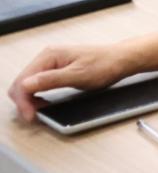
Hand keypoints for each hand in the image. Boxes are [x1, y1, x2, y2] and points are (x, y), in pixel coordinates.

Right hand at [8, 44, 130, 121]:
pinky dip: (35, 96)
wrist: (121, 59)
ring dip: (28, 99)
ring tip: (36, 112)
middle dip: (23, 101)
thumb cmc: (105, 64)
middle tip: (32, 116)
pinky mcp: (55, 70)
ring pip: (27, 85)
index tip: (30, 115)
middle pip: (21, 83)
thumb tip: (27, 85)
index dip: (23, 101)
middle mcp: (47, 57)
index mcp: (50, 56)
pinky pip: (37, 84)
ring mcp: (50, 63)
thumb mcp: (79, 75)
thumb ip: (52, 80)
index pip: (24, 81)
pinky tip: (41, 104)